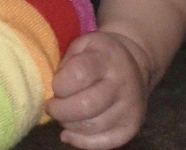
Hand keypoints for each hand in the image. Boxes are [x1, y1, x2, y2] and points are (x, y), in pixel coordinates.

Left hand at [44, 30, 151, 149]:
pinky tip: (69, 133)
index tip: (55, 85)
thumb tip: (51, 91)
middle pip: (85, 106)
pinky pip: (103, 143)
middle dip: (60, 110)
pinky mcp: (131, 127)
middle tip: (52, 106)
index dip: (59, 84)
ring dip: (69, 124)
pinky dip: (81, 141)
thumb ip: (65, 63)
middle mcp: (121, 84)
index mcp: (107, 58)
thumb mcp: (82, 45)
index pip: (78, 75)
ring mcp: (130, 108)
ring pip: (92, 127)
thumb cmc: (98, 55)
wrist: (134, 65)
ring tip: (64, 115)